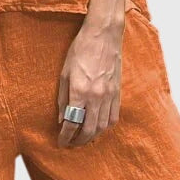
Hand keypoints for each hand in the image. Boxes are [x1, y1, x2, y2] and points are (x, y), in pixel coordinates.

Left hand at [57, 18, 122, 146]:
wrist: (103, 35)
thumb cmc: (80, 50)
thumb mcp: (64, 73)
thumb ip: (63, 99)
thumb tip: (62, 119)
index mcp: (79, 91)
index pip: (72, 123)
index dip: (65, 136)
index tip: (61, 142)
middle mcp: (96, 96)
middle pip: (89, 130)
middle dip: (79, 141)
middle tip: (71, 144)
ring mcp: (109, 95)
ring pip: (103, 127)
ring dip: (93, 136)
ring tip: (83, 138)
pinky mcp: (118, 92)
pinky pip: (113, 117)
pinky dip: (106, 127)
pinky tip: (99, 127)